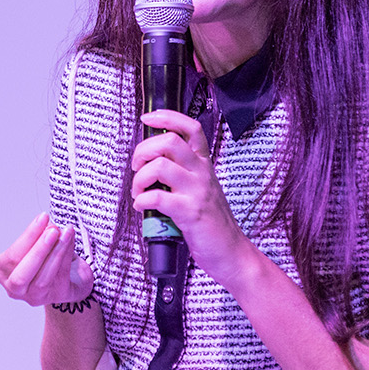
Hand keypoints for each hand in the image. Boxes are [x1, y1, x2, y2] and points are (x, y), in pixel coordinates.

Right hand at [0, 212, 93, 306]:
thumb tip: (49, 225)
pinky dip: (66, 256)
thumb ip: (40, 236)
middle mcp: (15, 289)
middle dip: (38, 249)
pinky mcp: (55, 297)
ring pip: (42, 278)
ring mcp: (34, 297)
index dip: (29, 236)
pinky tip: (70, 239)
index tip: (42, 217)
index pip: (12, 256)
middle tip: (52, 229)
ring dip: (56, 252)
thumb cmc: (46, 258)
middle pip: (22, 274)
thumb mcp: (39, 244)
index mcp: (3, 271)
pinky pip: (60, 276)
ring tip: (65, 233)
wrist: (70, 276)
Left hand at [131, 109, 251, 283]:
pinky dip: (141, 201)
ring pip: (160, 166)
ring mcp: (197, 192)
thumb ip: (184, 174)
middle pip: (169, 141)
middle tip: (136, 167)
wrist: (232, 253)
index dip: (167, 117)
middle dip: (143, 150)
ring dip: (139, 178)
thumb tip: (152, 163)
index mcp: (204, 165)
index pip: (191, 128)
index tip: (148, 118)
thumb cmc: (212, 224)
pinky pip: (157, 198)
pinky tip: (142, 207)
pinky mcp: (190, 213)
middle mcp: (202, 173)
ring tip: (138, 191)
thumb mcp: (203, 189)